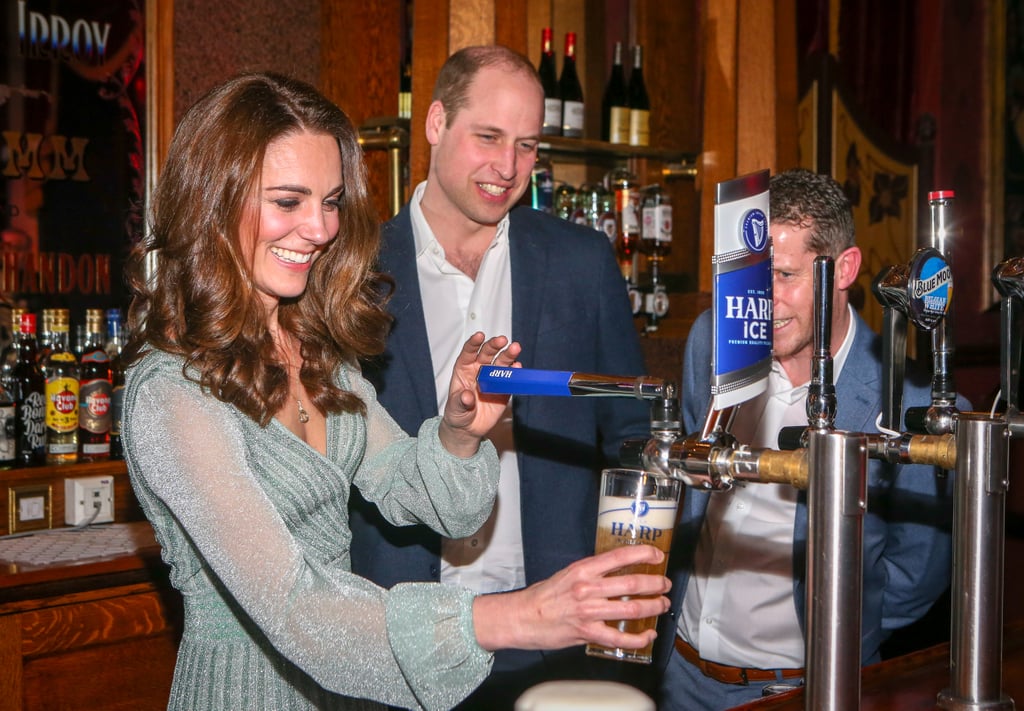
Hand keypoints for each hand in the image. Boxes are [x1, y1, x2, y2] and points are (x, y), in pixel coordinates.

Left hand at [438, 332, 521, 456]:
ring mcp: (493, 379)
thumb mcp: (455, 409)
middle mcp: (479, 370)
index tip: (479, 336)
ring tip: (515, 348)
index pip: (469, 352)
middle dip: (494, 346)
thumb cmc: (458, 414)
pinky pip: (510, 379)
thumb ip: (460, 401)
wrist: (468, 429)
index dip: (474, 343)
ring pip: (501, 363)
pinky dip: (515, 373)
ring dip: (508, 355)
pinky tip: (518, 368)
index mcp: (464, 370)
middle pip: (487, 353)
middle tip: (502, 340)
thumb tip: (467, 396)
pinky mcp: (504, 389)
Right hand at [472, 545, 670, 651]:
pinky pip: (620, 637)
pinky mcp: (588, 633)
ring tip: (662, 605)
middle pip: (632, 584)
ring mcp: (589, 612)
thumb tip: (616, 571)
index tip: (657, 554)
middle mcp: (587, 588)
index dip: (642, 554)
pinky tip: (647, 636)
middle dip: (655, 584)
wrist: (523, 617)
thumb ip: (592, 573)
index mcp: (583, 570)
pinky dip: (639, 638)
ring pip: (632, 609)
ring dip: (653, 607)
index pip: (619, 556)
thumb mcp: (568, 574)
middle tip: (665, 584)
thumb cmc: (545, 596)